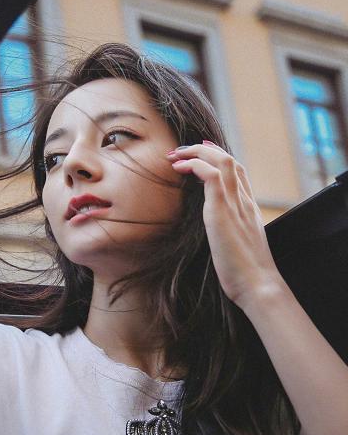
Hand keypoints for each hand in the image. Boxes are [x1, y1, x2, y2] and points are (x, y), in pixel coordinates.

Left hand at [168, 141, 284, 310]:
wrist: (258, 285)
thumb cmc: (246, 274)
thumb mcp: (240, 247)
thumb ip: (231, 235)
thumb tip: (219, 237)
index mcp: (249, 209)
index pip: (239, 172)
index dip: (220, 157)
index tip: (201, 153)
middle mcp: (244, 201)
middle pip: (230, 160)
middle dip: (203, 149)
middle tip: (181, 151)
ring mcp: (235, 204)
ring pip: (222, 161)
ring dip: (196, 152)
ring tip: (176, 155)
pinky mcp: (222, 211)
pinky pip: (211, 175)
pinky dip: (195, 165)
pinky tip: (180, 168)